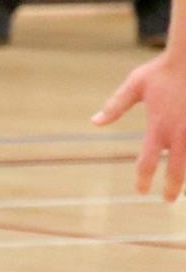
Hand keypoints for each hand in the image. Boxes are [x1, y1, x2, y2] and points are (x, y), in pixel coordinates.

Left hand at [95, 50, 185, 200]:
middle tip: (167, 200)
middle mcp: (180, 132)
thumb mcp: (134, 86)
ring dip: (185, 174)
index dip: (142, 178)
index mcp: (158, 126)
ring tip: (181, 186)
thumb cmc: (161, 71)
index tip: (140, 191)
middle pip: (177, 169)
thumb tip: (94, 123)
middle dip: (173, 187)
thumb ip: (115, 106)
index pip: (147, 160)